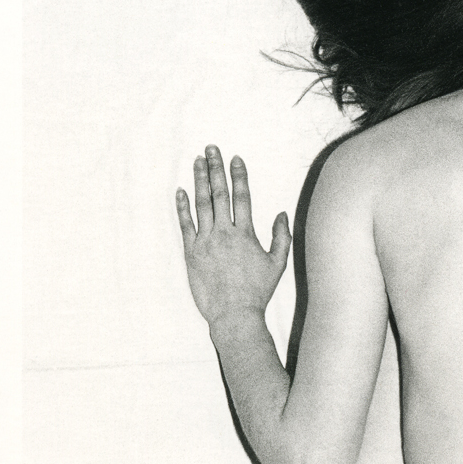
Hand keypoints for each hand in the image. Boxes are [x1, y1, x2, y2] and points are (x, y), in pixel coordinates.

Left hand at [176, 146, 290, 330]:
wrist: (234, 314)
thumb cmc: (258, 291)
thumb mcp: (277, 264)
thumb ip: (281, 237)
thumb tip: (281, 214)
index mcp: (246, 234)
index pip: (241, 197)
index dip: (238, 175)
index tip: (234, 158)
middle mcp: (224, 233)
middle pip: (219, 194)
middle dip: (215, 169)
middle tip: (211, 149)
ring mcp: (205, 242)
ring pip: (201, 204)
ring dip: (199, 180)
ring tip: (197, 161)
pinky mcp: (191, 253)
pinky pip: (185, 225)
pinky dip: (182, 207)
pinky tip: (180, 191)